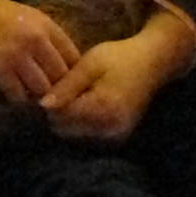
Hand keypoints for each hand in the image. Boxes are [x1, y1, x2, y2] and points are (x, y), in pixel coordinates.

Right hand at [0, 0, 78, 100]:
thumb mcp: (23, 17)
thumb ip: (43, 38)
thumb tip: (61, 68)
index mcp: (46, 24)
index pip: (74, 59)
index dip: (73, 77)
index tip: (67, 88)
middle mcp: (36, 39)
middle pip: (61, 78)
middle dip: (57, 92)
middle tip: (52, 103)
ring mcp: (17, 54)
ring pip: (42, 91)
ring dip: (37, 99)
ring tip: (32, 102)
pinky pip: (18, 96)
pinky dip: (17, 100)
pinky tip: (12, 97)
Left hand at [40, 11, 192, 141]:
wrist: (152, 63)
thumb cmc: (119, 58)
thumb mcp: (90, 64)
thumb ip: (66, 86)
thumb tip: (42, 105)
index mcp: (102, 109)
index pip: (60, 117)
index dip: (47, 104)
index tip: (44, 89)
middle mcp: (110, 130)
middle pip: (65, 131)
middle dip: (56, 114)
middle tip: (56, 92)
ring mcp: (115, 137)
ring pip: (74, 136)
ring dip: (66, 121)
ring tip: (68, 97)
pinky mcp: (117, 138)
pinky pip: (87, 137)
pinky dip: (79, 125)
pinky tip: (79, 106)